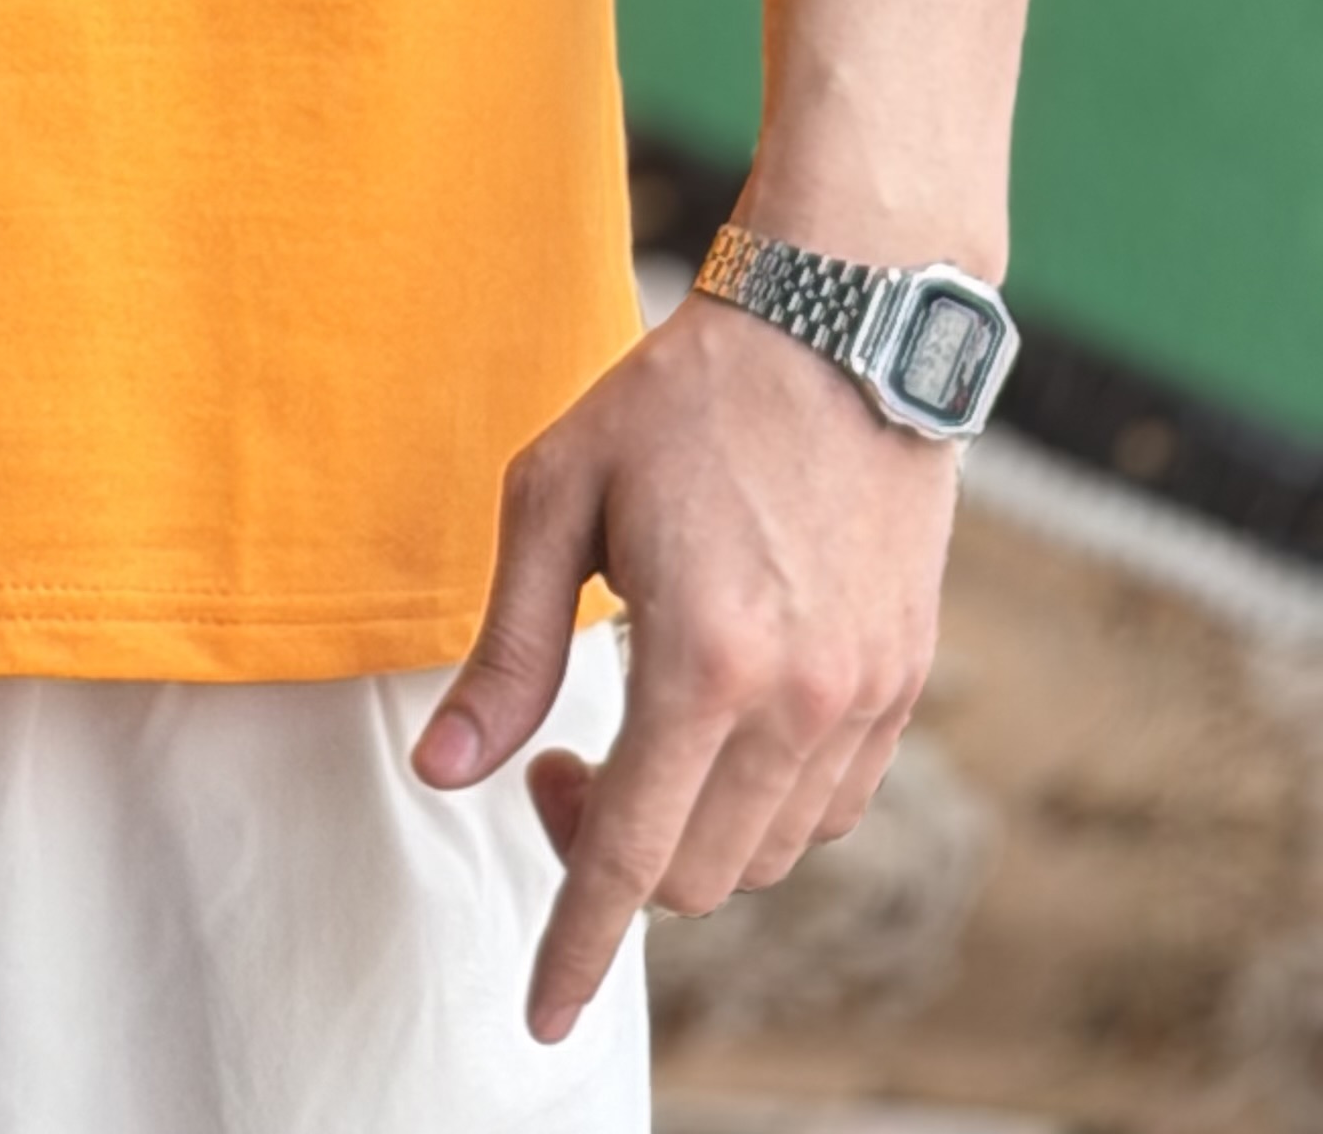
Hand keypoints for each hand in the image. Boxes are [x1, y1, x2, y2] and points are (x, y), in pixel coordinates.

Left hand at [410, 287, 957, 1042]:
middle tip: (560, 761)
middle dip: (612, 857)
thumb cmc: (679, 401)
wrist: (844, 332)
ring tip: (633, 733)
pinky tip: (714, 730)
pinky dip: (759, 807)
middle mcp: (800, 702)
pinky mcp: (903, 684)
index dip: (577, 947)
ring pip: (764, 855)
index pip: (631, 857)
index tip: (539, 1016)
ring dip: (688, 835)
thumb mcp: (556, 498)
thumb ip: (507, 652)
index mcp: (703, 659)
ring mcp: (866, 700)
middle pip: (695, 874)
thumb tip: (446, 773)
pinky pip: (826, 812)